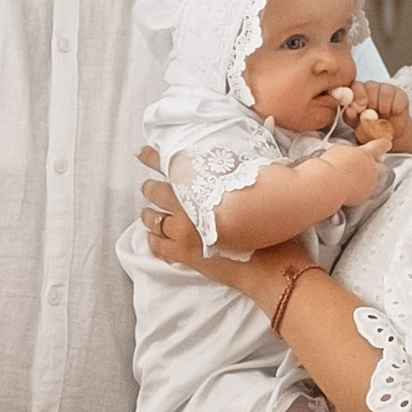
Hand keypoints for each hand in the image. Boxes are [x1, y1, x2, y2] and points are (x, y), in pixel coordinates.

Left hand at [137, 157, 266, 288]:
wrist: (268, 258)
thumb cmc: (265, 220)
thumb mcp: (249, 187)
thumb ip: (231, 174)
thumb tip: (220, 162)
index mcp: (204, 187)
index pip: (172, 165)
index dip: (154, 157)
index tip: (143, 152)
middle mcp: (189, 207)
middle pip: (157, 192)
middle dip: (150, 187)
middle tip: (148, 186)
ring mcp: (184, 231)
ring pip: (153, 219)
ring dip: (148, 214)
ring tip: (148, 213)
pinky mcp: (184, 253)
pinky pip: (158, 245)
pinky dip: (153, 239)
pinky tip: (153, 236)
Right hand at [310, 133, 387, 208]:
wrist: (329, 182)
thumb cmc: (331, 165)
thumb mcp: (339, 150)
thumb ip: (350, 152)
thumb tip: (349, 155)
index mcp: (366, 154)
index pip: (380, 146)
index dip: (384, 144)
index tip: (387, 144)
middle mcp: (372, 168)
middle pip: (382, 167)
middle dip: (377, 167)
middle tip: (367, 168)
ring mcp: (370, 183)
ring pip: (374, 181)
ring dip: (367, 180)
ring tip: (354, 180)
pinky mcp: (365, 196)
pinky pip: (365, 192)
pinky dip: (359, 191)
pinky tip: (348, 188)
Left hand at [338, 81, 411, 156]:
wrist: (388, 137)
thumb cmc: (370, 130)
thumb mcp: (356, 126)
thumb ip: (351, 118)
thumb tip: (349, 110)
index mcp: (356, 93)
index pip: (355, 86)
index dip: (356, 96)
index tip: (358, 108)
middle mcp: (370, 88)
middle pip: (370, 87)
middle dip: (370, 102)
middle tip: (372, 114)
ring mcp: (386, 89)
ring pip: (384, 92)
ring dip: (383, 107)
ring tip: (382, 117)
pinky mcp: (400, 94)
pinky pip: (397, 99)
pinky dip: (394, 109)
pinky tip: (391, 114)